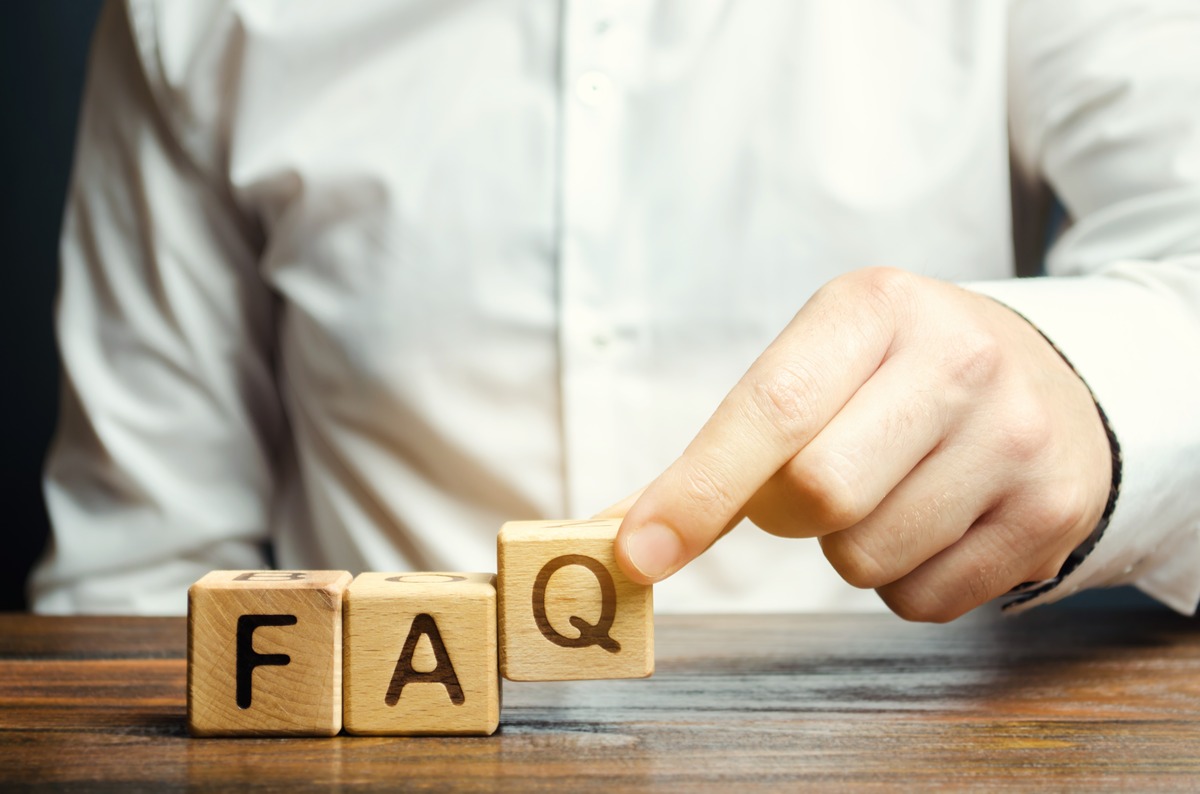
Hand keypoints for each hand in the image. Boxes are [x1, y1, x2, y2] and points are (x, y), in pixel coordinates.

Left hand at [609, 268, 1111, 620]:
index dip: (698, 489)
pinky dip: (903, 580)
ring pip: (865, 558)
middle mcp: (959, 359)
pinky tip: (936, 521)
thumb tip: (623, 533)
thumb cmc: (895, 379)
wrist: (1047, 381)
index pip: (772, 408)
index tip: (639, 552)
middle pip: (818, 494)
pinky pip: (923, 600)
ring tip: (891, 490)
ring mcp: (1016, 436)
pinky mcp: (1051, 511)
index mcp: (876, 307)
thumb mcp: (821, 366)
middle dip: (787, 513)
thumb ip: (723, 447)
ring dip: (848, 549)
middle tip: (812, 483)